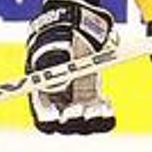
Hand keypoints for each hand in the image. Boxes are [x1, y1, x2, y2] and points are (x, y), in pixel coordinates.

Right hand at [26, 0, 115, 133]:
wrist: (77, 26)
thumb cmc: (60, 35)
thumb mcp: (55, 44)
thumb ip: (55, 60)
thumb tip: (60, 82)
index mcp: (42, 93)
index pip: (43, 118)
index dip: (50, 119)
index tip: (59, 115)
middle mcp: (60, 102)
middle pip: (66, 125)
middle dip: (75, 120)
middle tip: (83, 109)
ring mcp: (77, 100)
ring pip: (85, 122)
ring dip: (93, 119)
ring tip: (101, 106)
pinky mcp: (93, 96)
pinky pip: (100, 113)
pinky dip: (106, 112)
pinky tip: (108, 102)